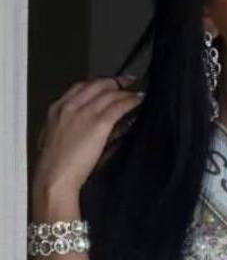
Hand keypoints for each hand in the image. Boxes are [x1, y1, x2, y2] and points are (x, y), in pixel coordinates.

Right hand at [32, 75, 143, 202]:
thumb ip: (79, 126)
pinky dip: (131, 101)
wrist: (55, 177)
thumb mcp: (62, 137)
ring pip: (110, 93)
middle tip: (128, 81)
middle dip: (115, 82)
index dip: (98, 82)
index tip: (109, 83)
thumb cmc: (58, 164)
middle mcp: (70, 106)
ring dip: (126, 92)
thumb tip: (101, 122)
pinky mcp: (99, 123)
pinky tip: (139, 101)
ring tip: (136, 93)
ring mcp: (85, 113)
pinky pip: (120, 106)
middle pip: (97, 85)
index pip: (81, 86)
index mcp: (57, 109)